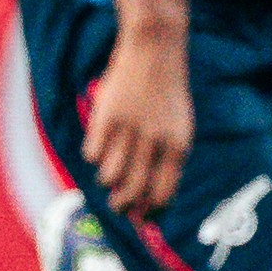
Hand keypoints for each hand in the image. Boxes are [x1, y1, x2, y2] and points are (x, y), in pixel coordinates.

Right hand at [82, 29, 190, 220]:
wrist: (155, 51)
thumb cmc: (167, 94)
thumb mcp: (179, 126)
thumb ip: (167, 159)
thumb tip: (152, 199)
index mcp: (178, 146)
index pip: (163, 194)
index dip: (150, 213)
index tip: (143, 220)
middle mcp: (155, 141)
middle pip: (133, 191)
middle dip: (123, 206)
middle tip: (118, 206)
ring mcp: (129, 129)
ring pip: (109, 177)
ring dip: (107, 182)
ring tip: (109, 174)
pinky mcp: (106, 117)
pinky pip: (93, 154)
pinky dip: (94, 156)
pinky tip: (100, 146)